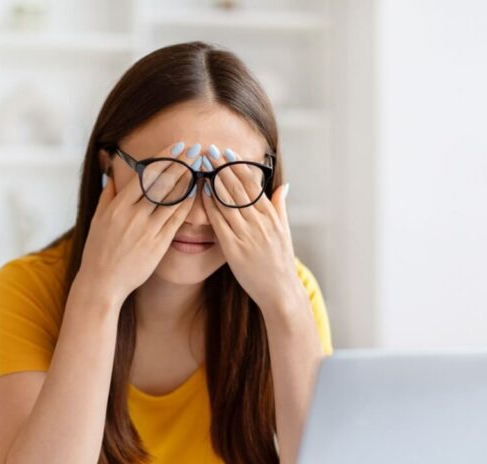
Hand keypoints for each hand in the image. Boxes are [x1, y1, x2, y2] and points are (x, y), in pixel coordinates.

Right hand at [78, 143, 194, 303]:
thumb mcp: (98, 219)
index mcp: (118, 206)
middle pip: (162, 183)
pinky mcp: (158, 245)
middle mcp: (133, 216)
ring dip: (188, 181)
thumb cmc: (98, 251)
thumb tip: (112, 175)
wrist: (102, 283)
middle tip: (196, 149)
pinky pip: (176, 220)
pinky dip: (187, 204)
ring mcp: (147, 230)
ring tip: (201, 167)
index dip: (165, 158)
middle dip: (181, 163)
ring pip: (172, 200)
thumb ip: (107, 196)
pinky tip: (197, 193)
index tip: (178, 146)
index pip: (146, 175)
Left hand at [201, 147, 301, 311]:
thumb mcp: (285, 231)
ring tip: (202, 165)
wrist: (280, 290)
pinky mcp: (235, 249)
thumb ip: (280, 207)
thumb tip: (283, 186)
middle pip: (238, 188)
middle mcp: (259, 222)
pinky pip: (220, 223)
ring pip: (227, 202)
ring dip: (213, 181)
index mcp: (270, 216)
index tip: (226, 152)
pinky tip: (201, 193)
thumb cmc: (280, 262)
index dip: (237, 166)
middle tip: (209, 150)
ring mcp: (247, 235)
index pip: (252, 184)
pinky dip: (210, 206)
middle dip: (222, 167)